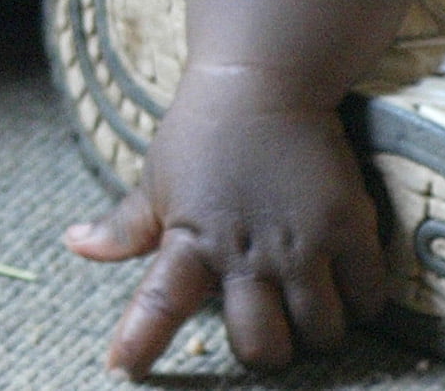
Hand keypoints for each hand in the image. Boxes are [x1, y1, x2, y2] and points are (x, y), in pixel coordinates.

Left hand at [66, 68, 388, 375]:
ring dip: (315, 331)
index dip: (141, 340)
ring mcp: (301, 242)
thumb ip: (125, 226)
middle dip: (266, 350)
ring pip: (321, 333)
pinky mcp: (349, 227)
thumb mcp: (156, 180)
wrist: (262, 82)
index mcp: (189, 239)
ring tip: (307, 304)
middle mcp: (244, 249)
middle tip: (266, 325)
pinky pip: (369, 299)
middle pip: (262, 345)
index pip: (158, 302)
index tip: (123, 371)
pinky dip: (360, 304)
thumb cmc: (201, 135)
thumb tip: (75, 246)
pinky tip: (346, 285)